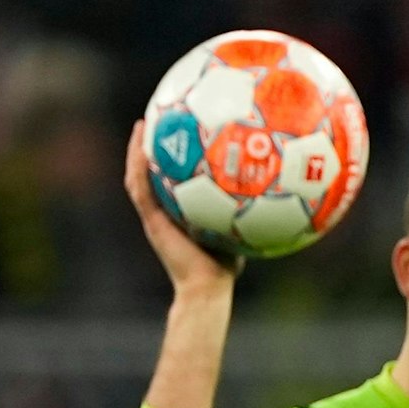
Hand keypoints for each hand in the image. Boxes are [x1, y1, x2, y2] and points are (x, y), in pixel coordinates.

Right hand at [123, 121, 241, 290]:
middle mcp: (163, 212)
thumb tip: (271, 189)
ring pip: (139, 177)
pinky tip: (142, 145)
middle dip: (151, 147)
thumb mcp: (236, 231)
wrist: (206, 287)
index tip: (175, 134)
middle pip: (151, 174)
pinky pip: (141, 188)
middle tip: (157, 120)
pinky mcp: (151, 221)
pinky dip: (139, 166)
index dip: (168, 159)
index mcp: (178, 214)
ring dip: (137, 151)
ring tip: (143, 124)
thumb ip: (245, 210)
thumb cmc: (224, 268)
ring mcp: (155, 217)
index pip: (169, 181)